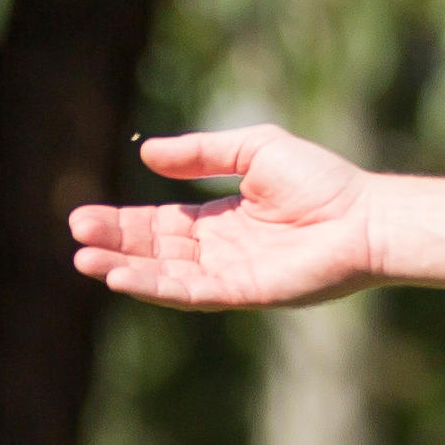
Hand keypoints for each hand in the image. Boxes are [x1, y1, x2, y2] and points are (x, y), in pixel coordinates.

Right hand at [67, 126, 385, 311]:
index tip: (82, 217)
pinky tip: (124, 276)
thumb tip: (146, 154)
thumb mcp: (253, 150)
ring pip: (166, 276)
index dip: (122, 221)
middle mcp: (220, 252)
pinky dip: (156, 286)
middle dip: (115, 243)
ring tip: (85, 260)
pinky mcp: (243, 293)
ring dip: (125, 268)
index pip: (160, 224)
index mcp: (221, 221)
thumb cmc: (322, 180)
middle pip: (155, 250)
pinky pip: (191, 293)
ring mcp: (230, 276)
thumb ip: (201, 154)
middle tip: (76, 236)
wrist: (368, 216)